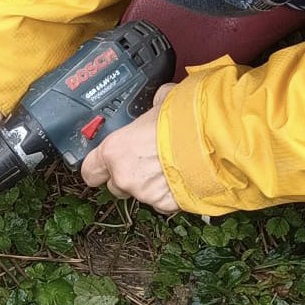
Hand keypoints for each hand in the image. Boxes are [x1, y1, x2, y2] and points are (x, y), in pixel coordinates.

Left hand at [80, 84, 178, 213]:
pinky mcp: (166, 205)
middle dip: (127, 176)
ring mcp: (145, 194)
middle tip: (145, 160)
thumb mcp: (163, 102)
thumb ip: (152, 106)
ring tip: (171, 165)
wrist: (215, 141)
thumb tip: (159, 98)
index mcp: (114, 151)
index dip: (97, 168)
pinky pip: (163, 202)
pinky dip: (170, 193)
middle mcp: (124, 176)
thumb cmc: (186, 118)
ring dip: (150, 183)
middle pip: (115, 185)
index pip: (89, 171)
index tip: (104, 165)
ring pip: (140, 194)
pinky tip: (183, 176)